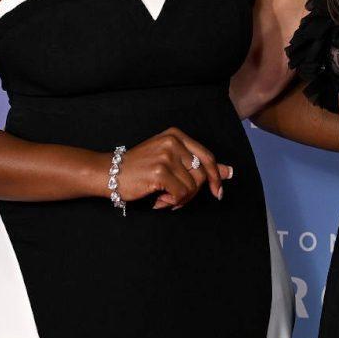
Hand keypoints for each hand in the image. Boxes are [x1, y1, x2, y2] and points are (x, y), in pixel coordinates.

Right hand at [110, 127, 232, 210]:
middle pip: (201, 174)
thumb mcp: (171, 160)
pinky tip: (158, 200)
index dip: (215, 177)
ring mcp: (166, 156)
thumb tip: (229, 171)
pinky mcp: (159, 171)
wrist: (109, 173)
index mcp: (177, 135)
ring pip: (192, 187)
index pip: (207, 157)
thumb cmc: (140, 168)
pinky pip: (180, 194)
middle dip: (193, 192)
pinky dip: (171, 202)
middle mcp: (172, 142)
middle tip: (177, 199)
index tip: (218, 192)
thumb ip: (200, 165)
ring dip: (180, 199)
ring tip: (164, 197)